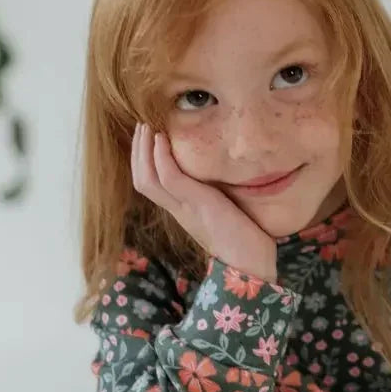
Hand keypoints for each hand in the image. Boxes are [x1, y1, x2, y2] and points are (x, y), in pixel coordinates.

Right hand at [130, 122, 278, 282]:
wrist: (252, 265)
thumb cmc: (244, 240)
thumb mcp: (224, 211)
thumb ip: (215, 196)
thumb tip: (221, 176)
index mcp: (182, 211)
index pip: (150, 184)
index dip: (143, 161)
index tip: (147, 137)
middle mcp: (178, 210)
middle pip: (142, 180)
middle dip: (138, 152)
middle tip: (141, 126)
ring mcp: (186, 208)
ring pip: (148, 178)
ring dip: (144, 150)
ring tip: (147, 128)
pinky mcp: (199, 204)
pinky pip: (170, 179)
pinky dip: (161, 158)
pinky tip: (162, 140)